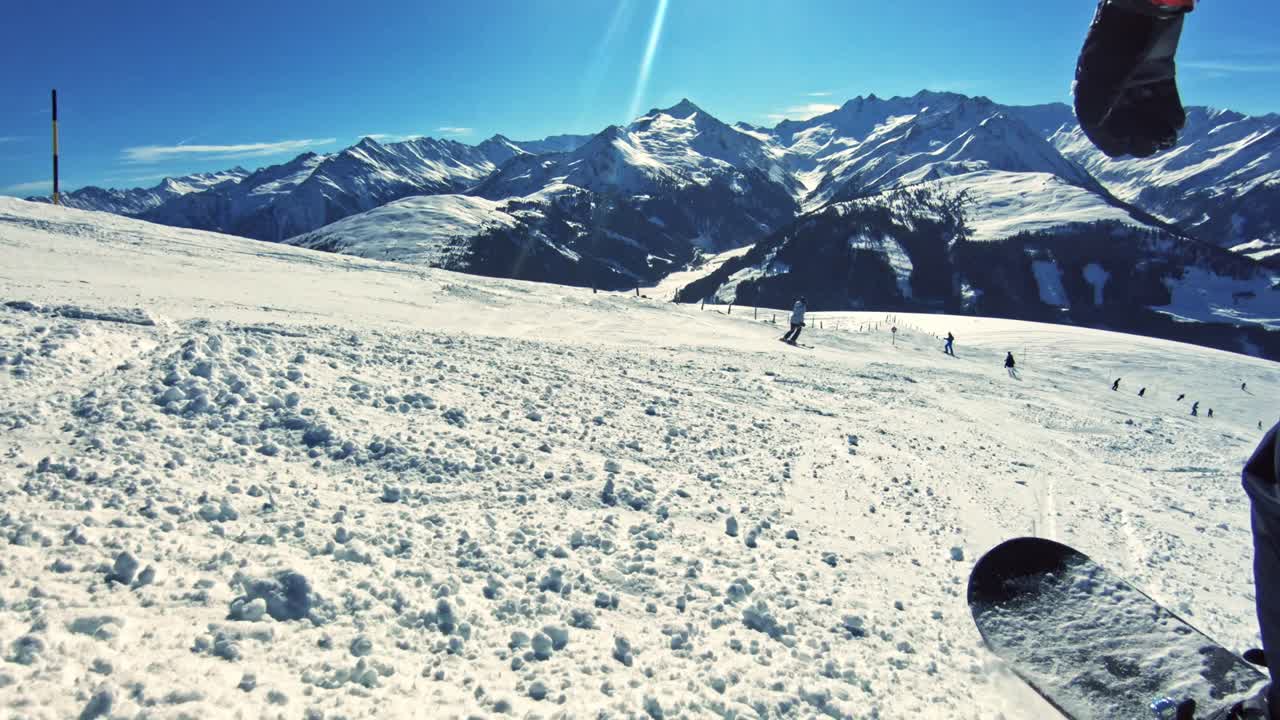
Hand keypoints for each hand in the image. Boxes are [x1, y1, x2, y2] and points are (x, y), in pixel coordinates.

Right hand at [1074, 0, 1191, 157]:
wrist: (1145, 5)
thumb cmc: (1118, 40)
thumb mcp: (1104, 80)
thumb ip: (1100, 111)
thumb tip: (1105, 142)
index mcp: (1092, 94)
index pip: (1100, 131)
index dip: (1116, 143)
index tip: (1132, 147)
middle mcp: (1112, 91)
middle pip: (1126, 127)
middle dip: (1141, 140)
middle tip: (1156, 145)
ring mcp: (1136, 82)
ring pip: (1147, 116)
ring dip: (1158, 130)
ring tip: (1171, 137)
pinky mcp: (1158, 73)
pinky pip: (1164, 101)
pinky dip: (1171, 114)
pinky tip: (1178, 123)